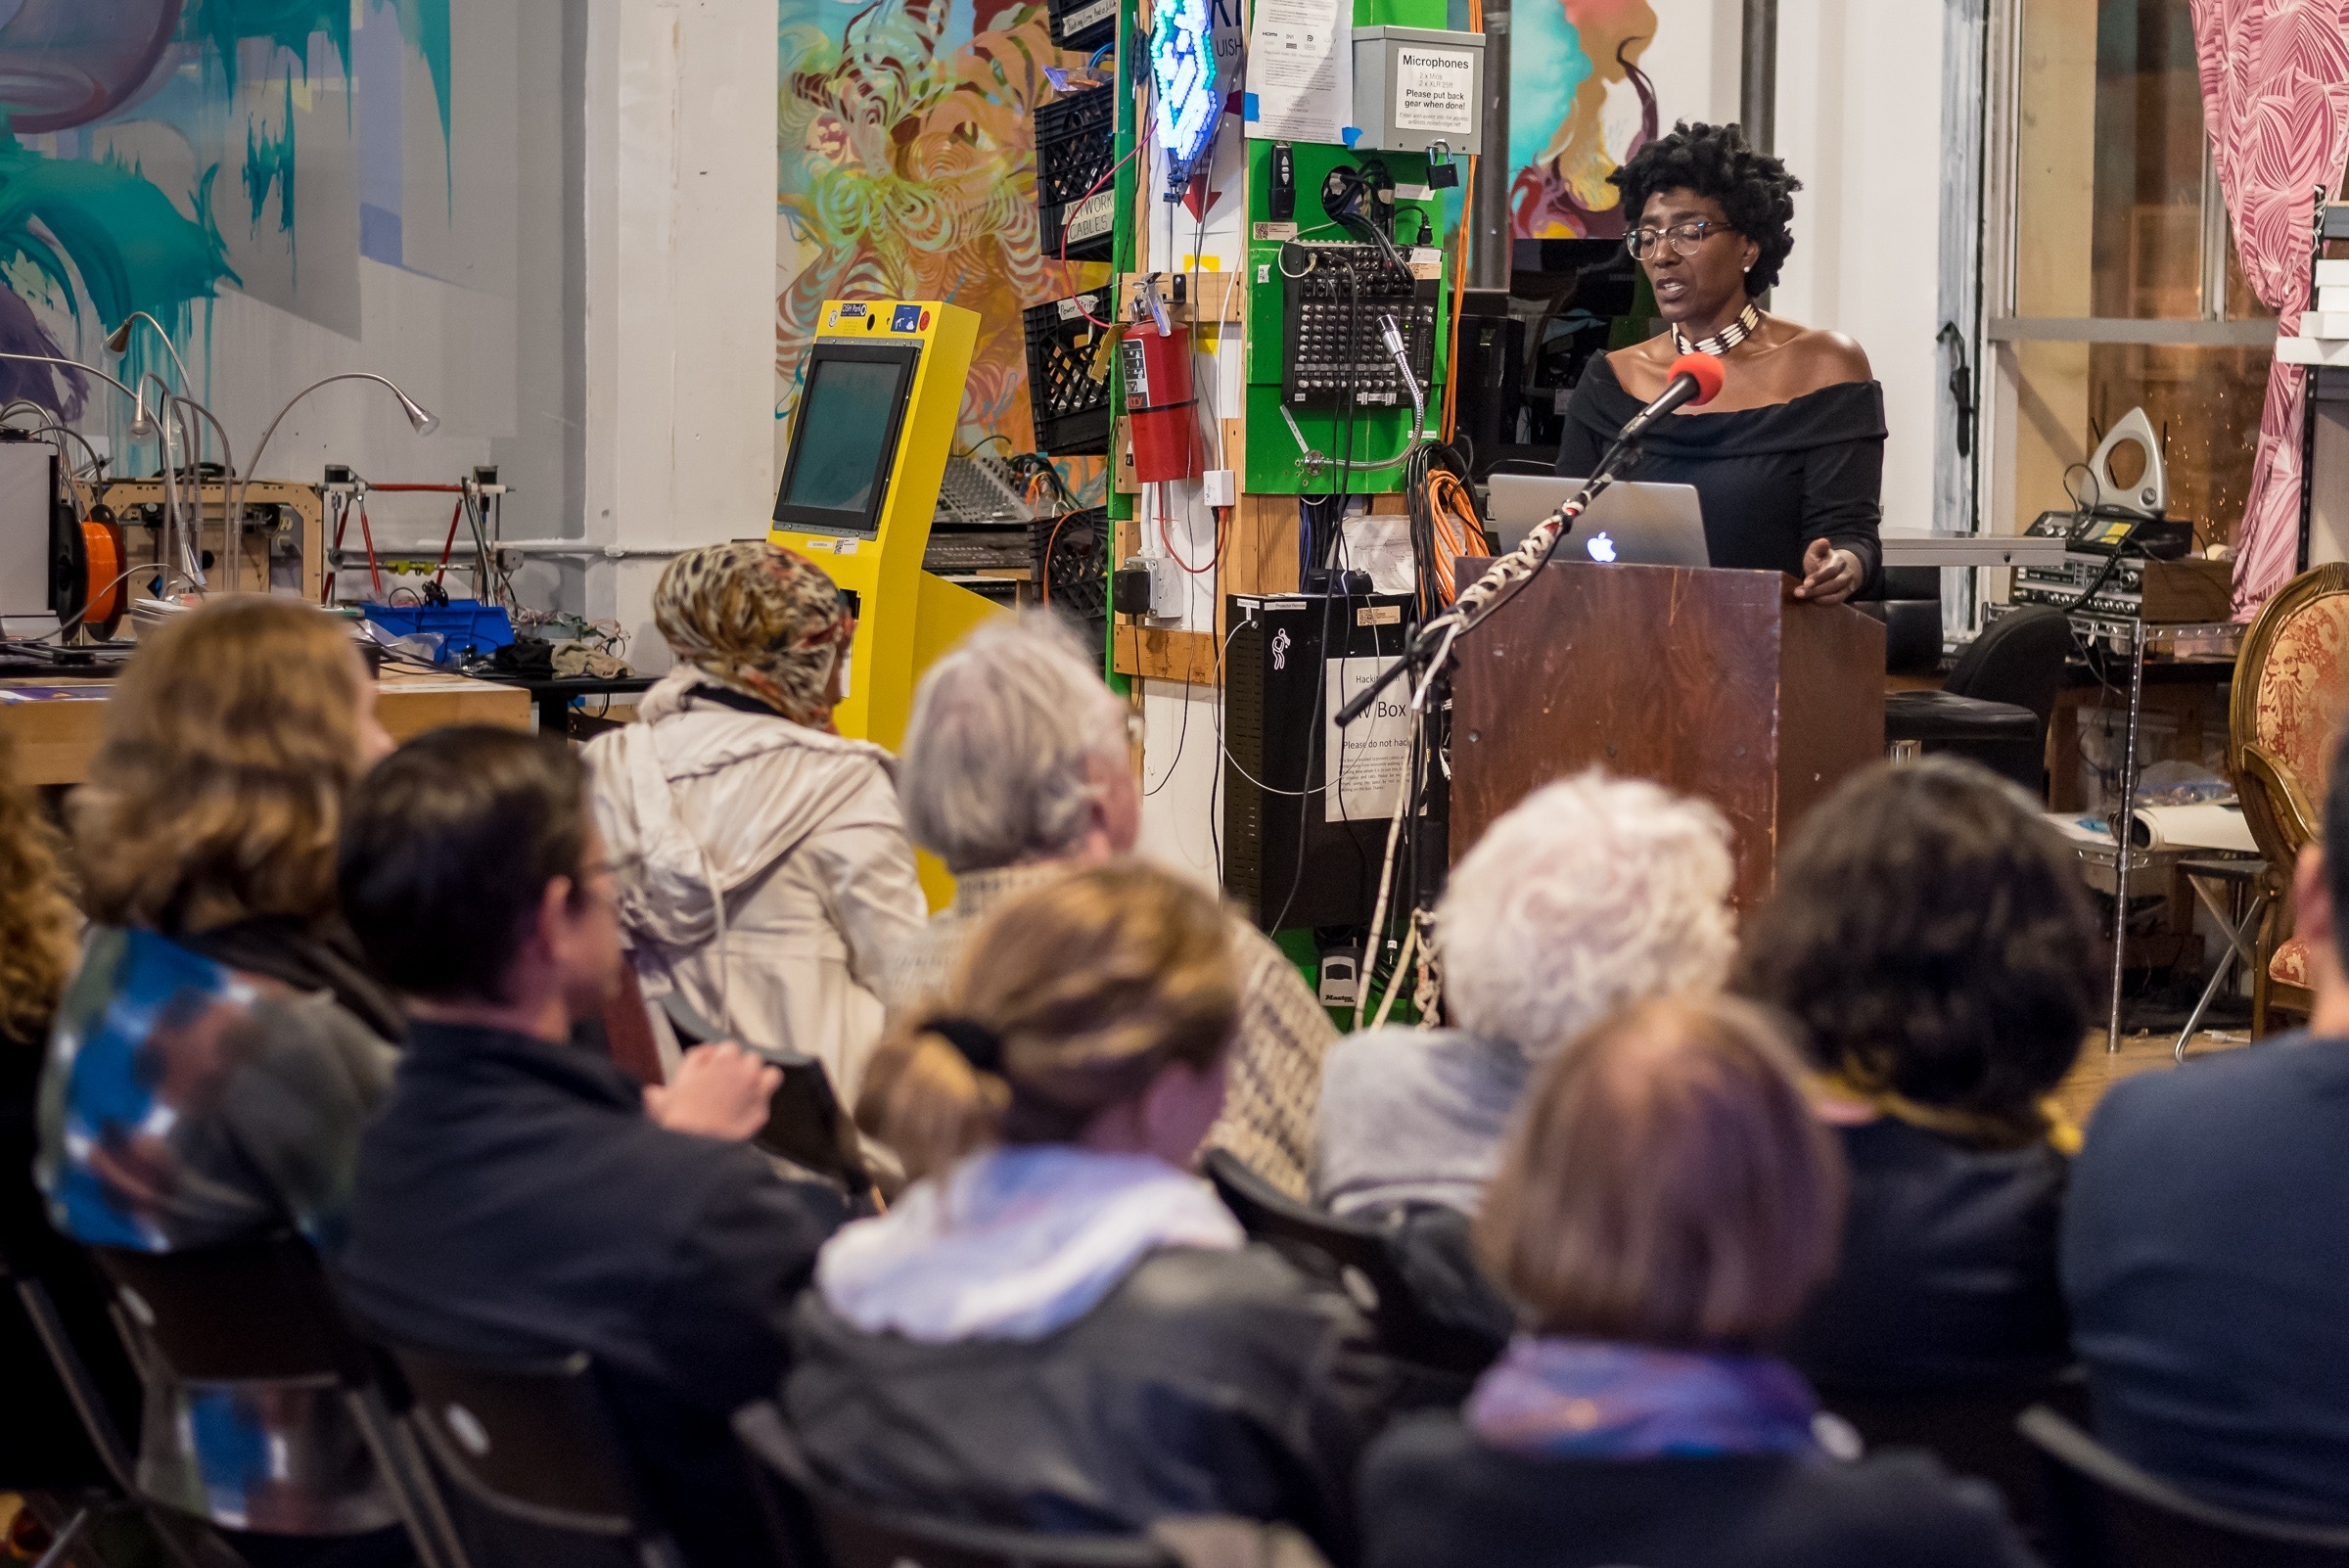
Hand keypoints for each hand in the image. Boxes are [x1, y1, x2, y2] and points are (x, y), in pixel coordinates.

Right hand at [644, 1041, 780, 1140]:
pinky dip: (763, 1099)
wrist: (693, 1146)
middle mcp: (742, 1071)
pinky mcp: (761, 1111)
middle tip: (727, 1083)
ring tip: (747, 1090)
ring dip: (758, 1078)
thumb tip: (659, 1089)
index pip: (727, 1048)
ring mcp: (755, 1091)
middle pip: (749, 1058)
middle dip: (739, 1068)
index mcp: (721, 1060)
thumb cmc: (678, 1121)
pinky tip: (752, 1107)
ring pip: (768, 1072)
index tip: (712, 1069)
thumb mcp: (664, 1096)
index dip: (718, 1060)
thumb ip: (666, 1086)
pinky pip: (769, 1100)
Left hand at [1796, 539, 1861, 604]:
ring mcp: (1847, 586)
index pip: (1831, 570)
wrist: (1837, 570)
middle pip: (1834, 584)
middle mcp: (1846, 574)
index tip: (1806, 583)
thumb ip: (1817, 547)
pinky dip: (1825, 602)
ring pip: (1837, 595)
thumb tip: (1823, 541)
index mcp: (1839, 561)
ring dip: (1819, 597)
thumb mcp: (1817, 552)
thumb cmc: (1822, 561)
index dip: (1818, 577)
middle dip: (1816, 589)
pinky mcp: (1845, 595)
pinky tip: (1813, 601)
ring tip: (1803, 597)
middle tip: (1798, 593)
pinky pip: (1837, 601)